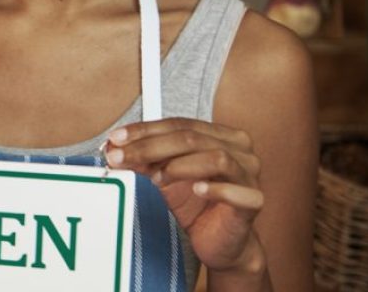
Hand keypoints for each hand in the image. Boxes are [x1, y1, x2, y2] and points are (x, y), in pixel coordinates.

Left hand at [105, 119, 265, 272]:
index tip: (116, 139)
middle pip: (192, 138)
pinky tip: (196, 190)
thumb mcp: (163, 177)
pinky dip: (214, 188)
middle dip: (150, 147)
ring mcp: (249, 175)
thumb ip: (144, 160)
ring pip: (217, 157)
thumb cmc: (195, 205)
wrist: (219, 243)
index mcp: (221, 136)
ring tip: (156, 178)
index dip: (145, 130)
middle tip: (122, 158)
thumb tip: (114, 147)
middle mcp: (240, 150)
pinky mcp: (254, 202)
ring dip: (180, 165)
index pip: (179, 124)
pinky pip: (238, 191)